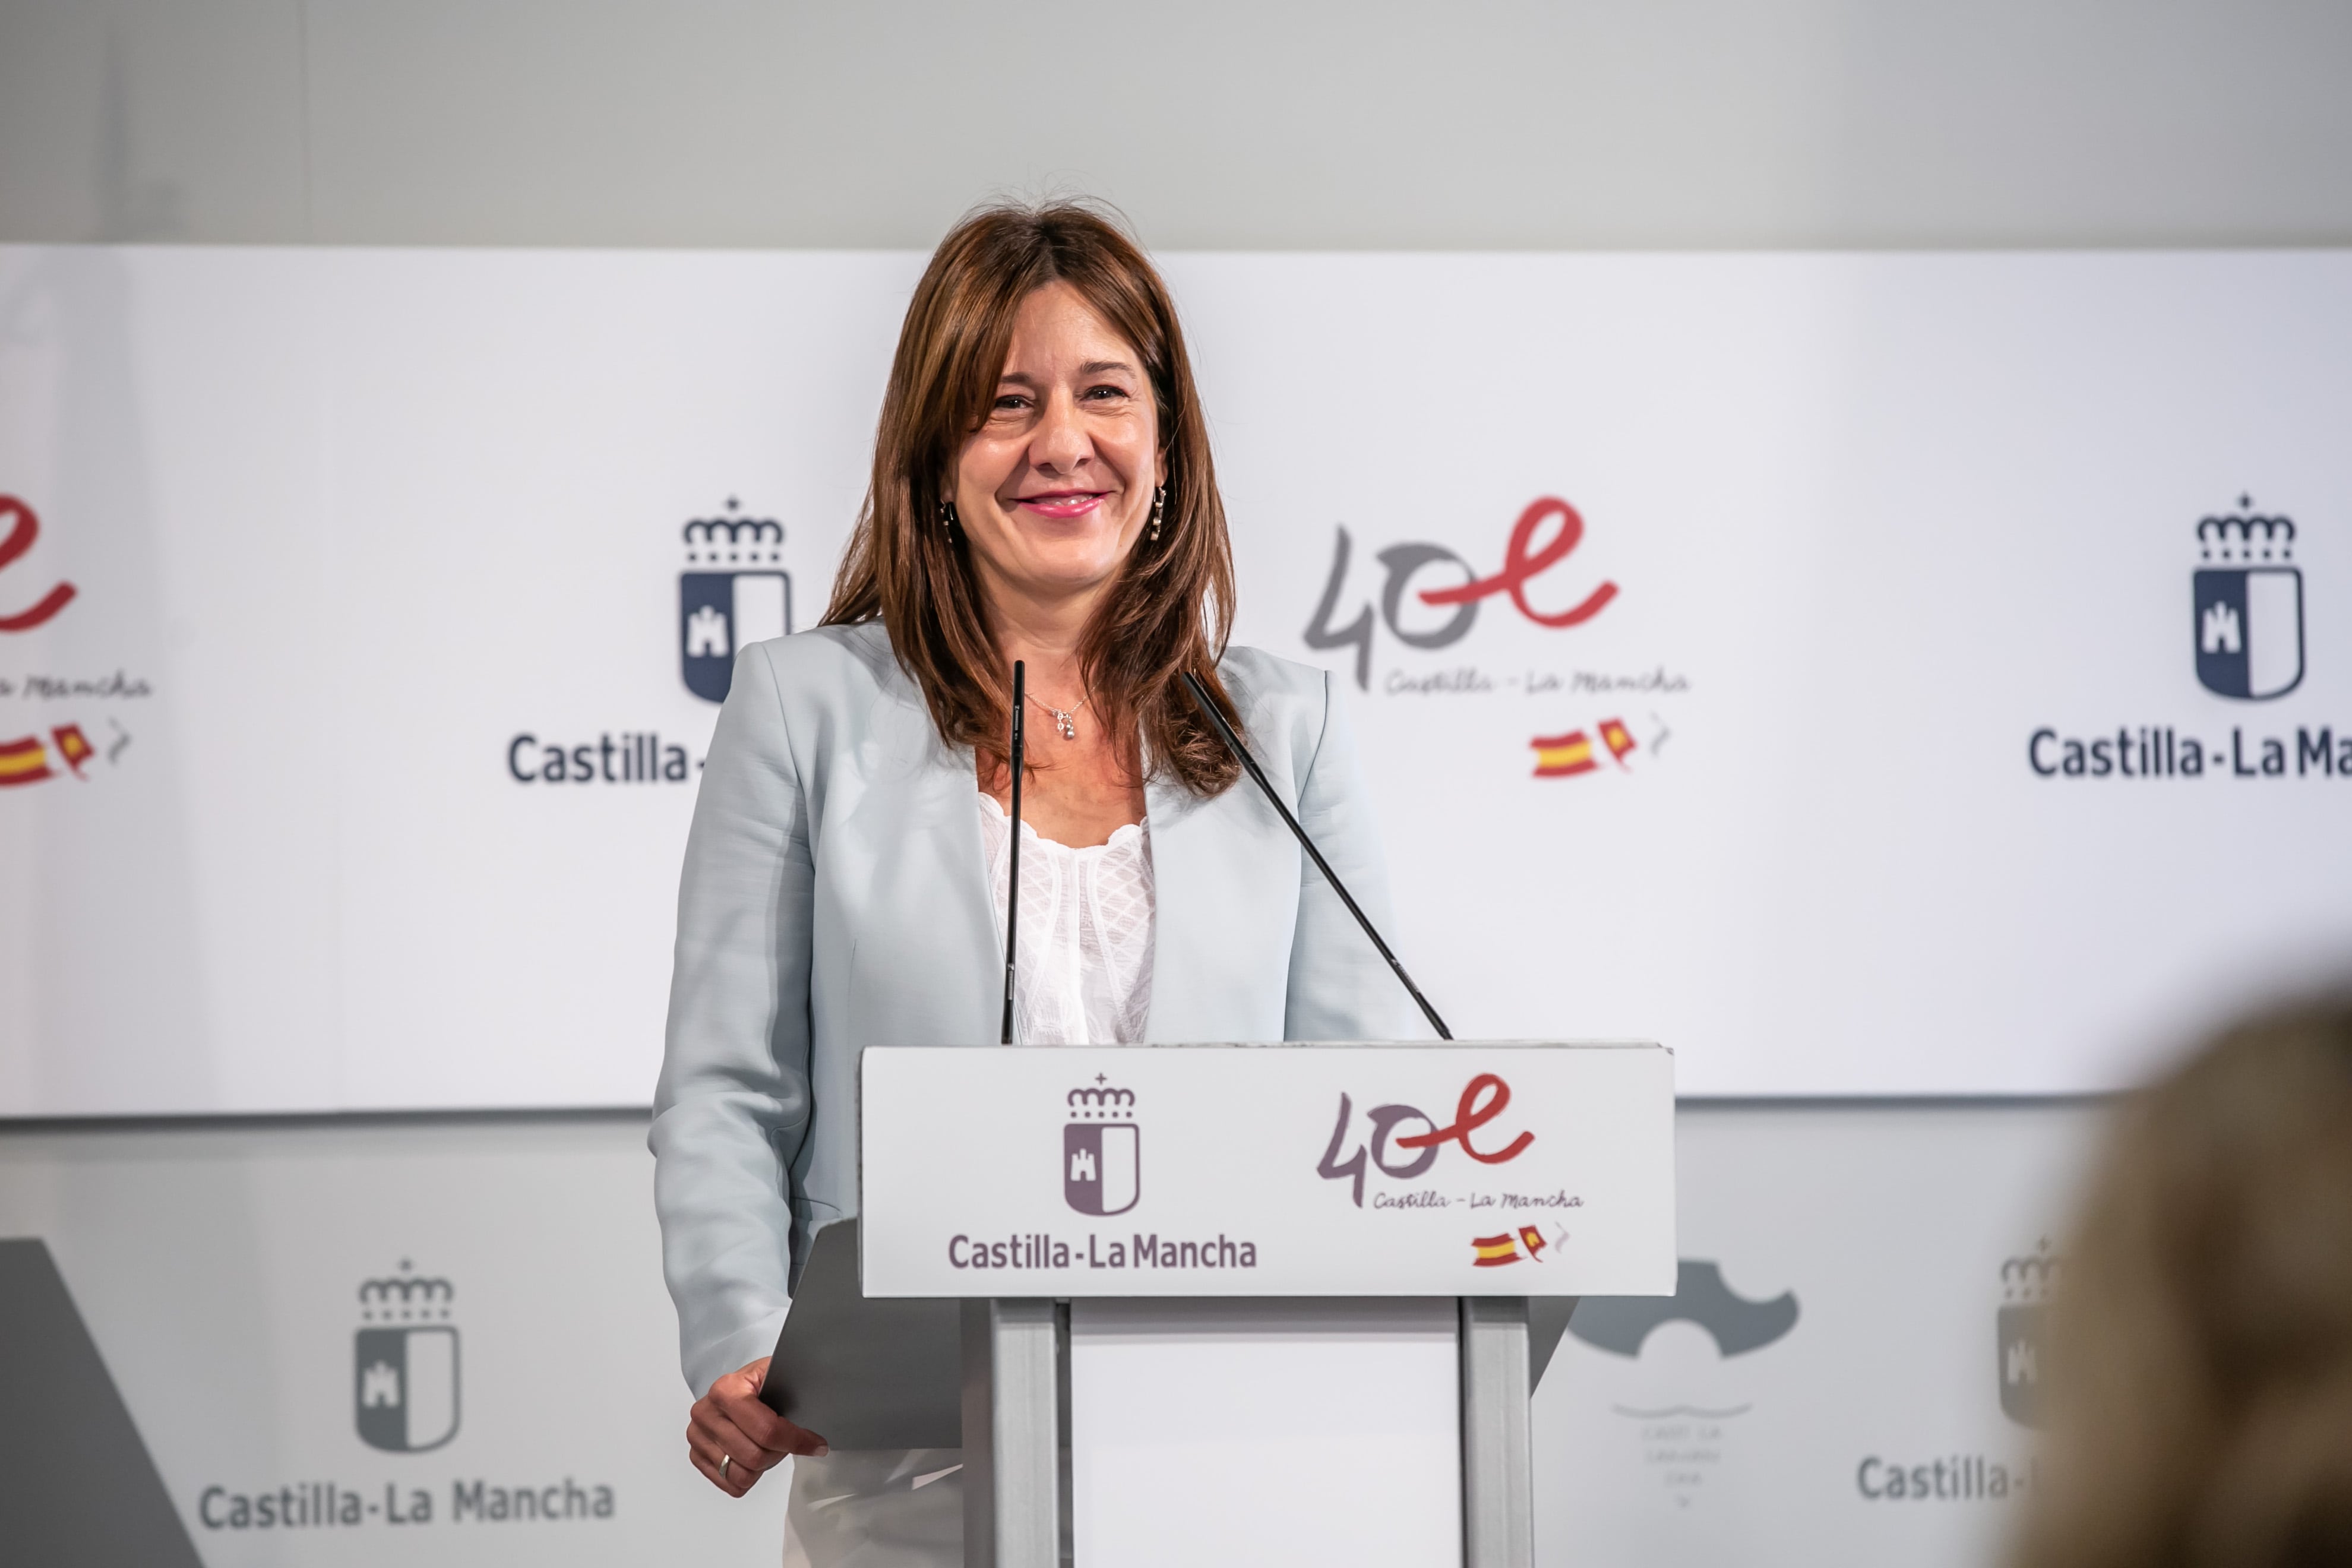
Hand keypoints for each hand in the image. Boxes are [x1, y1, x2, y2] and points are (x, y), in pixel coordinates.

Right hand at [687, 1357, 828, 1496]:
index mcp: (726, 1389)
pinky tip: (753, 1458)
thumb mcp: (776, 1374)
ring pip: (741, 1475)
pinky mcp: (696, 1455)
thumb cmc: (757, 1383)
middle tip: (787, 1443)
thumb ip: (796, 1388)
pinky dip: (748, 1477)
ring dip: (762, 1467)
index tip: (817, 1444)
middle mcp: (706, 1413)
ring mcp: (697, 1436)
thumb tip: (823, 1409)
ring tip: (768, 1448)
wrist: (732, 1388)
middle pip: (754, 1457)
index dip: (797, 1440)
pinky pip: (729, 1484)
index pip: (767, 1429)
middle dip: (778, 1453)